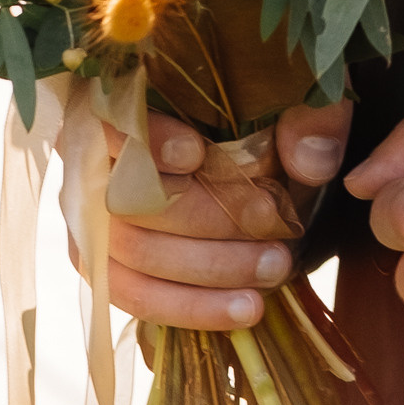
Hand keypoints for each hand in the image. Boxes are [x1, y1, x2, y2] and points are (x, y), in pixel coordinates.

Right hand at [95, 101, 352, 329]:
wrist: (252, 153)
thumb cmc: (265, 109)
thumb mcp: (299, 95)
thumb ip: (310, 117)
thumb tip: (311, 162)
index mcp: (124, 97)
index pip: (112, 117)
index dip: (147, 140)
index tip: (196, 152)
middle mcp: (94, 157)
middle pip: (129, 197)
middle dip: (206, 218)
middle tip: (274, 224)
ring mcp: (92, 217)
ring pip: (131, 254)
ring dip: (207, 269)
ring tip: (275, 268)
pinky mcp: (107, 264)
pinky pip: (134, 295)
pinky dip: (191, 306)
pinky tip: (246, 308)